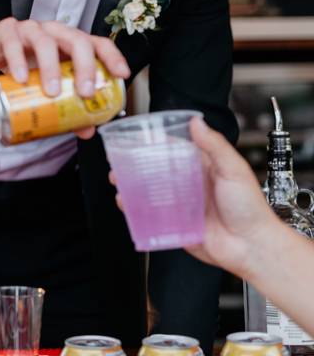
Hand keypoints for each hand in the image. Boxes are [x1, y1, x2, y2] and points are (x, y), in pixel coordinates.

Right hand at [0, 17, 129, 98]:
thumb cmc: (24, 61)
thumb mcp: (45, 83)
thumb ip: (66, 103)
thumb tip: (87, 129)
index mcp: (69, 41)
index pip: (97, 43)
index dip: (112, 57)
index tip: (120, 75)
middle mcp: (54, 31)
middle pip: (77, 40)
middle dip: (85, 66)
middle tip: (85, 92)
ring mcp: (30, 29)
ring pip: (45, 42)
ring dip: (51, 68)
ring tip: (52, 91)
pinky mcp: (7, 31)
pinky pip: (13, 43)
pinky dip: (17, 61)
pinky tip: (20, 79)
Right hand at [110, 118, 275, 277]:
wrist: (252, 247)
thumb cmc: (250, 208)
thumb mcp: (233, 169)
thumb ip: (214, 146)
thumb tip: (197, 122)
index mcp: (202, 168)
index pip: (172, 150)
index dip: (152, 144)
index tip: (134, 139)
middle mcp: (189, 185)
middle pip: (155, 171)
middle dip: (134, 166)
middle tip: (118, 162)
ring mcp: (181, 206)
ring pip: (150, 193)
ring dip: (131, 188)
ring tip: (118, 183)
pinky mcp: (175, 226)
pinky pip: (152, 217)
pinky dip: (137, 212)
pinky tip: (127, 206)